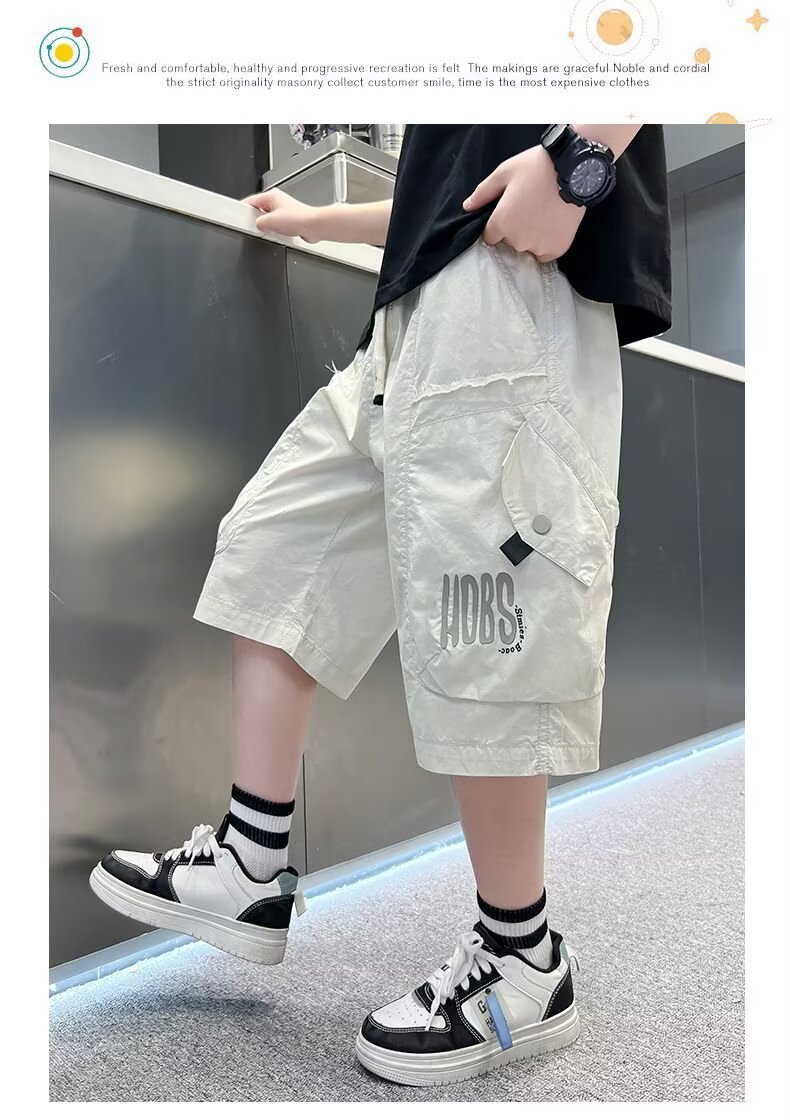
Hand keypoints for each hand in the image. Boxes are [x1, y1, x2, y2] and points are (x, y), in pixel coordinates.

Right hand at [242, 188, 320, 242]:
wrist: (314, 226)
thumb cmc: (298, 218)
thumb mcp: (270, 221)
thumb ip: (259, 223)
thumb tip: (258, 225)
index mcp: (271, 196)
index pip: (251, 201)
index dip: (244, 210)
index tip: (239, 217)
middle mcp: (278, 201)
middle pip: (259, 212)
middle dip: (259, 221)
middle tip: (260, 227)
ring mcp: (284, 211)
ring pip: (269, 220)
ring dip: (270, 227)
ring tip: (274, 230)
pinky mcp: (289, 221)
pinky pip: (277, 226)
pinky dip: (278, 231)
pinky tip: (281, 234)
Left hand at [462, 145, 585, 261]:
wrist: (574, 169)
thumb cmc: (536, 167)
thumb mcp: (504, 172)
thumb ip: (483, 192)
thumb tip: (467, 207)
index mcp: (501, 223)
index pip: (490, 237)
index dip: (498, 224)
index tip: (509, 212)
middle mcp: (517, 240)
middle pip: (510, 242)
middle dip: (515, 229)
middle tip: (529, 207)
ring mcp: (538, 246)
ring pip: (528, 248)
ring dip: (531, 237)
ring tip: (543, 214)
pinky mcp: (557, 249)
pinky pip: (545, 254)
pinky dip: (546, 244)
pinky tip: (551, 226)